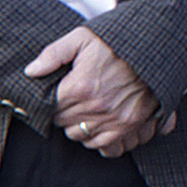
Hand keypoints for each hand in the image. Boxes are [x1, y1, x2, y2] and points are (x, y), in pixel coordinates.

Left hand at [31, 25, 162, 155]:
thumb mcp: (82, 37)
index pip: (52, 109)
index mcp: (80, 87)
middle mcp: (96, 108)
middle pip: (66, 126)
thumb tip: (31, 71)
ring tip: (89, 112)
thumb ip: (53, 54)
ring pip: (83, 138)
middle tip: (76, 100)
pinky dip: (103, 141)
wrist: (155, 46)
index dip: (54, 101)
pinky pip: (109, 148)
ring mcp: (115, 120)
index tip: (62, 94)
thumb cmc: (118, 42)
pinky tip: (103, 127)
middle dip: (67, 115)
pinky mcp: (132, 126)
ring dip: (83, 128)